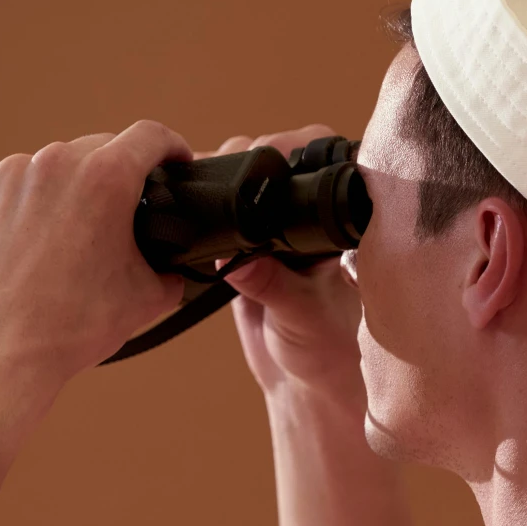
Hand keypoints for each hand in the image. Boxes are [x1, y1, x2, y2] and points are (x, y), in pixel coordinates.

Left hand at [0, 121, 192, 391]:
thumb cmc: (72, 327)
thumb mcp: (146, 298)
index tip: (174, 160)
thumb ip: (171, 268)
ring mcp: (7, 175)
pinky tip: (23, 243)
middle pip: (98, 150)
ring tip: (61, 240)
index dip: (172, 147)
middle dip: (114, 177)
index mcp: (105, 178)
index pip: (151, 137)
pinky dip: (18, 205)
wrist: (0, 355)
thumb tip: (175, 266)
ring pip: (49, 168)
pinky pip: (5, 185)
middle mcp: (55, 163)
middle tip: (114, 218)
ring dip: (62, 191)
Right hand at [214, 127, 364, 406]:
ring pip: (241, 179)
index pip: (318, 161)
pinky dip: (204, 211)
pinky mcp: (241, 247)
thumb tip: (238, 261)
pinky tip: (193, 221)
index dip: (292, 145)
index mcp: (332, 223)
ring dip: (219, 181)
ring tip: (203, 200)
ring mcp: (271, 228)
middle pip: (271, 159)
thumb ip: (274, 285)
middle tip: (222, 177)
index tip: (265, 151)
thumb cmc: (324, 346)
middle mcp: (304, 217)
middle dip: (244, 160)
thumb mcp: (303, 315)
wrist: (301, 381)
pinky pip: (219, 215)